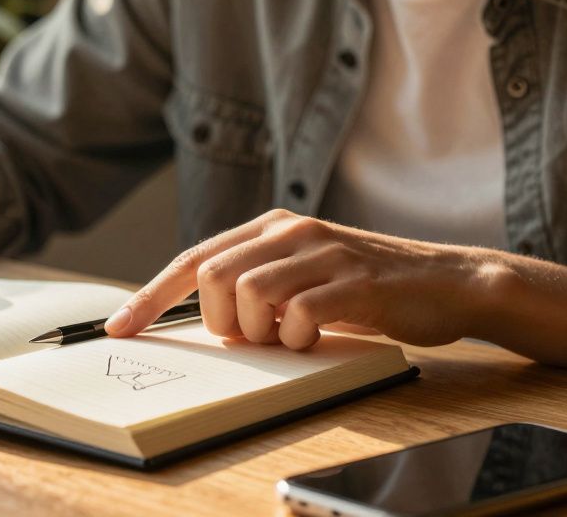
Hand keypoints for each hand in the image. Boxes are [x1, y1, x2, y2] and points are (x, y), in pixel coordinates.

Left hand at [104, 209, 497, 349]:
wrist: (448, 281)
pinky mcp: (354, 282)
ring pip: (250, 295)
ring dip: (261, 333)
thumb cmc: (366, 288)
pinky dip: (298, 339)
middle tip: (255, 336)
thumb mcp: (302, 275)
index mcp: (269, 228)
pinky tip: (317, 338)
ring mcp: (323, 253)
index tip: (118, 327)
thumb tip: (206, 322)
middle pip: (211, 277)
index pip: (191, 259)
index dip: (149, 296)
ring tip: (292, 336)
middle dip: (219, 320)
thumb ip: (255, 285)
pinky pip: (299, 316)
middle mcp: (290, 231)